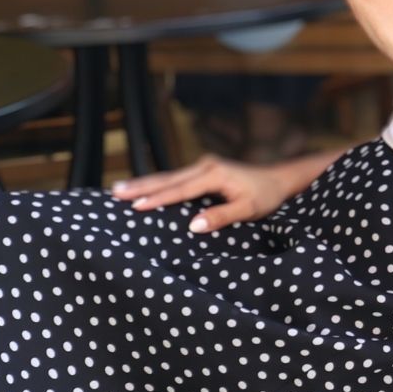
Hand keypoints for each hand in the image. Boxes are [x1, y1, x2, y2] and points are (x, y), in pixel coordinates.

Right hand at [110, 154, 289, 232]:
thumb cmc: (265, 197)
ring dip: (144, 183)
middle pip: (168, 178)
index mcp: (214, 174)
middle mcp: (205, 166)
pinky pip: (175, 178)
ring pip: (168, 176)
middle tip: (115, 194)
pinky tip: (142, 188)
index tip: (137, 206)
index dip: (158, 198)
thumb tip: (193, 226)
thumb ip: (222, 216)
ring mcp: (203, 166)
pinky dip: (157, 183)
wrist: (277, 180)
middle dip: (141, 187)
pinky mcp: (203, 170)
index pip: (181, 189)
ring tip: (119, 190)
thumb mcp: (248, 209)